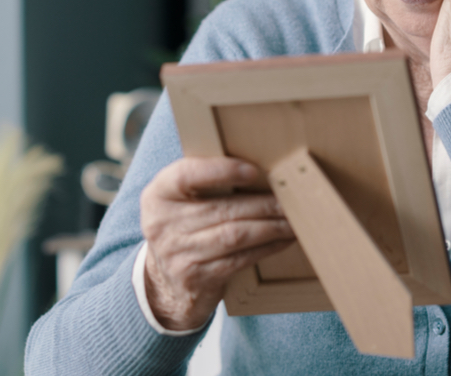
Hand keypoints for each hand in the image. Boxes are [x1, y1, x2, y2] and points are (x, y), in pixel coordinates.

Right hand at [140, 157, 293, 330]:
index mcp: (158, 195)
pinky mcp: (196, 277)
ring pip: (234, 235)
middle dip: (262, 203)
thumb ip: (204, 182)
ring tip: (292, 220)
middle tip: (291, 199)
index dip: (220, 171)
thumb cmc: (183, 227)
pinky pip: (239, 259)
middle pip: (222, 208)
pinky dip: (266, 247)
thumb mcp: (179, 201)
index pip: (186, 175)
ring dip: (270, 226)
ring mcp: (177, 253)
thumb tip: (260, 169)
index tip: (252, 171)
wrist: (165, 281)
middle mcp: (162, 224)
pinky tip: (282, 239)